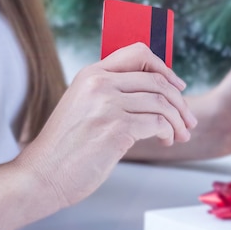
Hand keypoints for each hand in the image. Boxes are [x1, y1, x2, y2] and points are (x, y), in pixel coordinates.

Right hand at [16, 43, 196, 208]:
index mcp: (91, 74)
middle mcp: (100, 83)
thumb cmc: (64, 148)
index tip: (178, 86)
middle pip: (157, 80)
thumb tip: (153, 96)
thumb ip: (111, 95)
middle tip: (188, 121)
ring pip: (162, 102)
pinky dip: (168, 132)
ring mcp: (108, 104)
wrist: (42, 175)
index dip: (165, 68)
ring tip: (180, 135)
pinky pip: (158, 123)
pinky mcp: (116, 128)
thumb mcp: (83, 107)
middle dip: (179, 102)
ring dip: (178, 121)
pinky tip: (165, 141)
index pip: (138, 54)